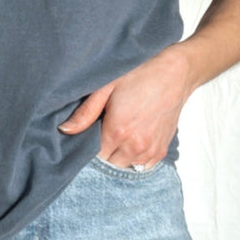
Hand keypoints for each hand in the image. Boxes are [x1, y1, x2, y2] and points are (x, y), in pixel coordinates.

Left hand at [58, 46, 191, 168]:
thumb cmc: (140, 74)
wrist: (175, 72)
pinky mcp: (162, 149)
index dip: (86, 150)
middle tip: (99, 137)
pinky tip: (129, 144)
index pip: (93, 158)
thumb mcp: (106, 87)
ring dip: (117, 158)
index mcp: (117, 131)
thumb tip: (64, 130)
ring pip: (125, 168)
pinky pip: (142, 167)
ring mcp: (150, 150)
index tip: (85, 140)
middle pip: (108, 166)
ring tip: (115, 139)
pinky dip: (134, 160)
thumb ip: (85, 113)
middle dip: (101, 155)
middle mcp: (135, 146)